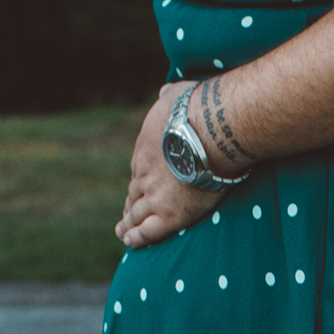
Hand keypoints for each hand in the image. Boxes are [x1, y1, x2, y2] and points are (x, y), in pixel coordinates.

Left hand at [118, 82, 226, 249]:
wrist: (210, 132)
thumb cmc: (199, 109)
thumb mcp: (176, 94)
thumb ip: (169, 96)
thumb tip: (165, 90)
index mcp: (144, 151)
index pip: (138, 172)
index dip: (139, 182)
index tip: (139, 187)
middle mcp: (144, 176)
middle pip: (134, 195)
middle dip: (130, 205)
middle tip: (126, 216)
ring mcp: (155, 197)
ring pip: (136, 215)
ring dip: (129, 224)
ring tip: (124, 233)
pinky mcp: (171, 216)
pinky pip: (147, 232)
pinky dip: (137, 238)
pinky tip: (131, 243)